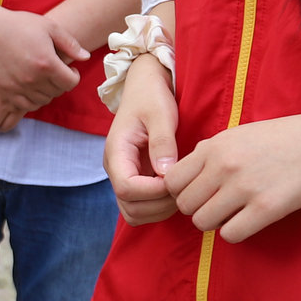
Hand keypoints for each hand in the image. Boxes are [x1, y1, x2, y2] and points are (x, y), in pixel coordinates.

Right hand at [0, 10, 85, 123]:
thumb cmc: (19, 25)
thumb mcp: (49, 27)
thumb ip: (70, 43)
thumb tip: (86, 57)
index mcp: (47, 63)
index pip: (71, 82)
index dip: (74, 76)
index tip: (69, 69)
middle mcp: (33, 78)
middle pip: (57, 92)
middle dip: (61, 83)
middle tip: (56, 72)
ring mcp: (18, 87)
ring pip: (43, 100)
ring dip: (47, 92)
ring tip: (44, 79)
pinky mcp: (6, 91)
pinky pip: (25, 105)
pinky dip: (32, 99)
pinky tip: (31, 87)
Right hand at [104, 54, 180, 224]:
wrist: (145, 87)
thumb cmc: (152, 97)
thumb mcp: (160, 113)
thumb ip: (162, 142)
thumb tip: (165, 174)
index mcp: (116, 152)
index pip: (127, 188)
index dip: (154, 191)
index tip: (176, 179)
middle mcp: (116, 169)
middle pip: (130, 207)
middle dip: (159, 204)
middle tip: (184, 188)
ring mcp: (124, 176)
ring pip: (134, 213)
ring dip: (160, 210)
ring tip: (181, 190)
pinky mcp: (135, 180)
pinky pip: (142, 207)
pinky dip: (159, 207)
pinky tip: (177, 190)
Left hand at [165, 114, 300, 243]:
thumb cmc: (278, 139)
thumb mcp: (236, 134)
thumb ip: (207, 152)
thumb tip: (183, 174)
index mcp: (213, 147)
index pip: (171, 180)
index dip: (179, 191)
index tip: (196, 192)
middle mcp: (223, 167)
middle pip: (184, 204)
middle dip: (196, 208)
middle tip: (215, 205)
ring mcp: (243, 188)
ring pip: (203, 222)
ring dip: (214, 222)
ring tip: (231, 213)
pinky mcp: (265, 209)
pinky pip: (230, 234)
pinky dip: (234, 232)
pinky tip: (246, 220)